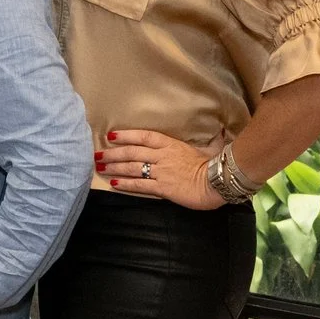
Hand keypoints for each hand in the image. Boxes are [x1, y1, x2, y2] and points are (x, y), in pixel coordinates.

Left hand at [95, 128, 220, 209]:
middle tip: (97, 154)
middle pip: (132, 152)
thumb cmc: (216, 165)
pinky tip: (114, 183)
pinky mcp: (162, 187)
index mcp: (171, 144)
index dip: (126, 135)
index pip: (144, 137)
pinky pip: (139, 185)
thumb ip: (212, 140)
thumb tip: (222, 130)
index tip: (111, 136)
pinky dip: (125, 184)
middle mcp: (162, 156)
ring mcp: (161, 171)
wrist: (218, 182)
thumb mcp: (212, 148)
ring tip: (100, 167)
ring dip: (115, 167)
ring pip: (132, 167)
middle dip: (113, 153)